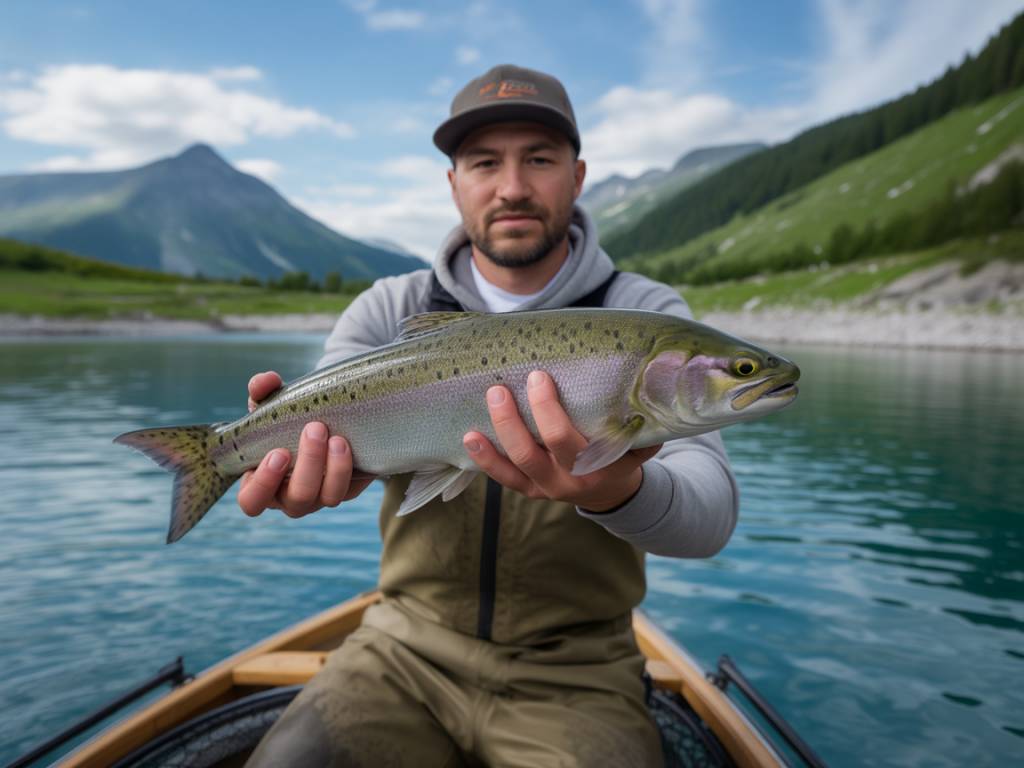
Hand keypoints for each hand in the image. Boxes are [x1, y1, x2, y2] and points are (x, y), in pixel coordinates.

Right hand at [237, 371, 374, 518]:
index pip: (252, 501)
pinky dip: (351, 468)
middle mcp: (291, 497)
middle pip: (298, 499)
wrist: (326, 418)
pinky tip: (351, 443)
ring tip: (338, 438)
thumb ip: (262, 390)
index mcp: (263, 483)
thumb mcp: (271, 403)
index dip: (263, 483)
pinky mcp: (347, 491)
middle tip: (315, 429)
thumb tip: (265, 381)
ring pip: (328, 498)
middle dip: (308, 465)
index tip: (278, 453)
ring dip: (335, 469)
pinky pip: (350, 490)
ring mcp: (320, 498)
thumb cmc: (287, 418)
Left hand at [462, 370, 661, 511]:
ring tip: (489, 400)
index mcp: (596, 466)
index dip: (546, 410)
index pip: (565, 439)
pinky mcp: (530, 491)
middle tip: (502, 387)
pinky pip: (504, 478)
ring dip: (499, 431)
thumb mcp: (637, 441)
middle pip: (534, 451)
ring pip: (516, 463)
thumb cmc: (622, 453)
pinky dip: (486, 458)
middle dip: (515, 417)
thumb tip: (647, 381)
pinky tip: (470, 437)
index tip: (538, 377)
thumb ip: (640, 420)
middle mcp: (569, 480)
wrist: (612, 491)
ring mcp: (547, 488)